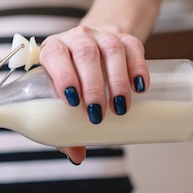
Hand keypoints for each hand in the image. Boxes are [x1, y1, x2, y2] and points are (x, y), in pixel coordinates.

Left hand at [39, 25, 148, 164]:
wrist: (94, 53)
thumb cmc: (71, 82)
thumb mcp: (62, 100)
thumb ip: (64, 128)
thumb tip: (76, 157)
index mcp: (53, 50)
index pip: (55, 55)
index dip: (63, 75)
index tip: (71, 100)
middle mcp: (76, 38)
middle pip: (85, 54)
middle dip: (92, 85)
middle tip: (97, 113)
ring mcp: (102, 36)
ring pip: (111, 50)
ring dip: (117, 80)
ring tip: (120, 107)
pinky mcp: (125, 38)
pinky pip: (134, 47)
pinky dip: (138, 68)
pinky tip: (140, 87)